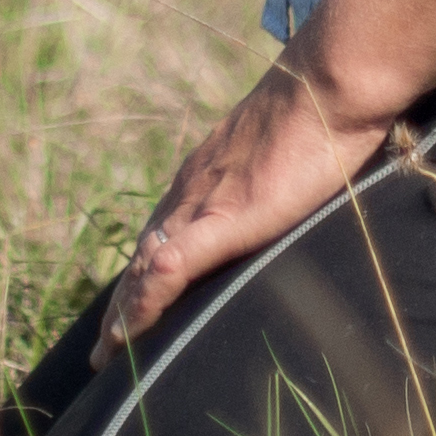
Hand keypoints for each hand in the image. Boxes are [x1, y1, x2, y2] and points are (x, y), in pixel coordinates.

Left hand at [105, 50, 400, 344]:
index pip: (163, 231)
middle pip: (145, 254)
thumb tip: (285, 194)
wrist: (328, 84)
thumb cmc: (322, 113)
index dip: (145, 272)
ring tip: (111, 351)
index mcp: (206, 175)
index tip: (131, 307)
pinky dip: (148, 297)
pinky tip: (131, 329)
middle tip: (106, 349)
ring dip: (125, 310)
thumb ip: (271, 179)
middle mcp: (192, 190)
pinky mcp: (224, 217)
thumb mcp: (286, 150)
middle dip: (124, 302)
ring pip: (147, 266)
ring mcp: (203, 203)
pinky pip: (173, 265)